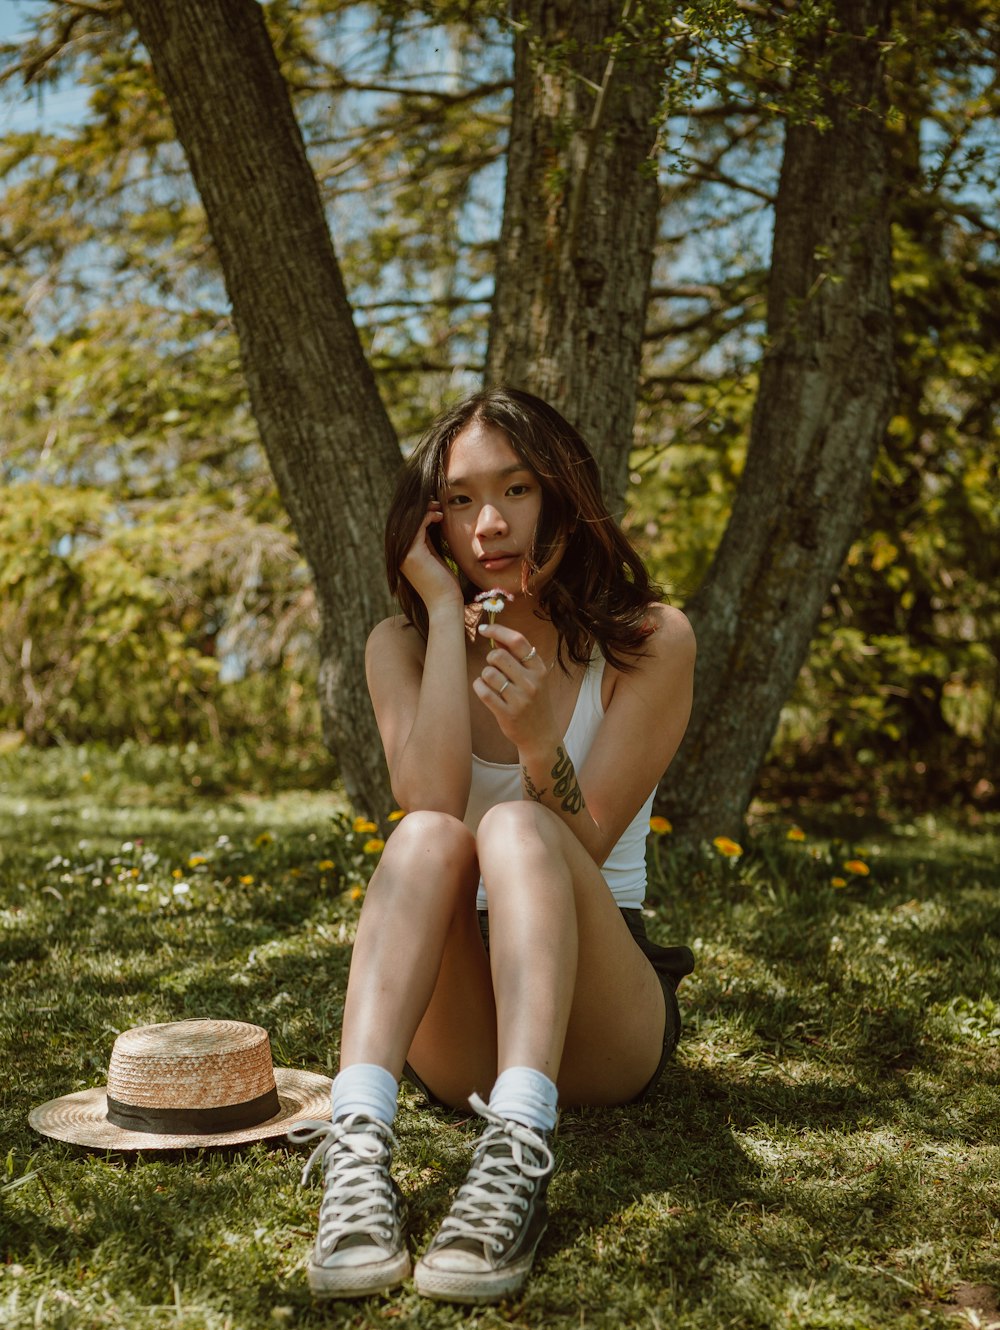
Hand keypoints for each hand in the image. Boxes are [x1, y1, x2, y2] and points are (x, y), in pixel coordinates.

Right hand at [400, 502, 462, 613]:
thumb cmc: (444, 583)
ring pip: (409, 520)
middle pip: (404, 520)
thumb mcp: (433, 555)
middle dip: (420, 508)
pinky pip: (417, 526)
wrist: (445, 603)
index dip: (419, 512)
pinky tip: (440, 517)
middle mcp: (398, 553)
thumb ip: (428, 539)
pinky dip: (428, 517)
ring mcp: (402, 554)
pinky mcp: (411, 554)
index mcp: (402, 553)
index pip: (405, 525)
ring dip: (425, 510)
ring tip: (439, 508)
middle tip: (437, 503)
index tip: (435, 506)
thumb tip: (431, 519)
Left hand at [472, 622, 556, 747]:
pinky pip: (483, 692)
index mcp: (539, 669)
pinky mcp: (507, 713)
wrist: (541, 735)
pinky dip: (479, 687)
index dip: (498, 630)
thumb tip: (497, 637)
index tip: (484, 629)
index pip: (518, 641)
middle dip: (491, 658)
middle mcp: (531, 682)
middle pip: (498, 655)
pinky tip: (484, 689)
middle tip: (495, 667)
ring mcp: (520, 699)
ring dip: (485, 675)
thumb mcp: (534, 677)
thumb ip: (519, 657)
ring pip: (488, 673)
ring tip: (492, 682)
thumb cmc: (534, 701)